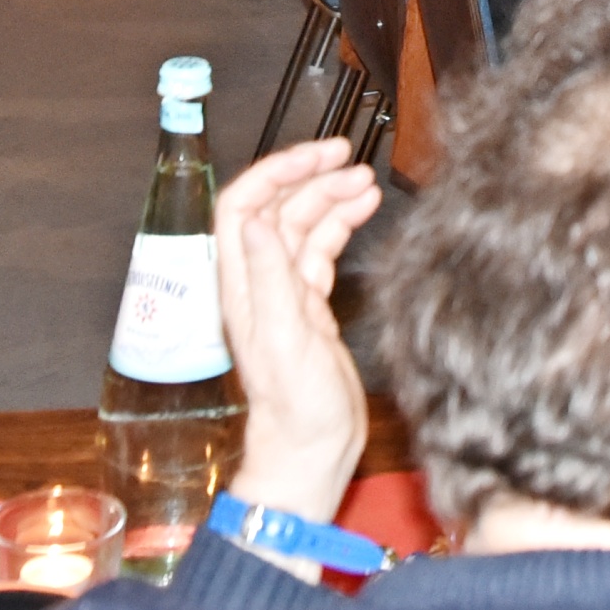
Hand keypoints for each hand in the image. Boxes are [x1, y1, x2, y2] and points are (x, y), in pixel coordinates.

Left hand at [217, 138, 383, 524]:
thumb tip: (256, 218)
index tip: (314, 155)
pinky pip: (322, 250)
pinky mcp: (310, 306)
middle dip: (310, 176)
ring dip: (331, 197)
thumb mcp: (285, 340)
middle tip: (349, 157)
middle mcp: (260, 283)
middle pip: (277, 209)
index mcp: (243, 285)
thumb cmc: (295, 410)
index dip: (274, 173)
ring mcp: (286, 293)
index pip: (243, 207)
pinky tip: (363, 211)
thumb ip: (271, 278)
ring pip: (303, 225)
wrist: (311, 454)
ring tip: (366, 181)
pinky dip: (342, 224)